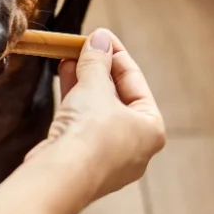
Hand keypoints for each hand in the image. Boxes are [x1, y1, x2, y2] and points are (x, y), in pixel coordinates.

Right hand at [23, 28, 165, 202]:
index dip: (116, 55)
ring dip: (84, 83)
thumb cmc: (90, 135)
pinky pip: (82, 125)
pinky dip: (74, 103)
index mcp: (151, 130)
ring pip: (98, 111)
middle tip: (83, 46)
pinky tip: (63, 80)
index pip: (136, 82)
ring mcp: (108, 157)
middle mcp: (135, 147)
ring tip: (69, 58)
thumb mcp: (95, 87)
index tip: (100, 36)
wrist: (61, 177)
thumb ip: (97, 61)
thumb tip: (99, 38)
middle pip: (117, 97)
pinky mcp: (83, 162)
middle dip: (99, 69)